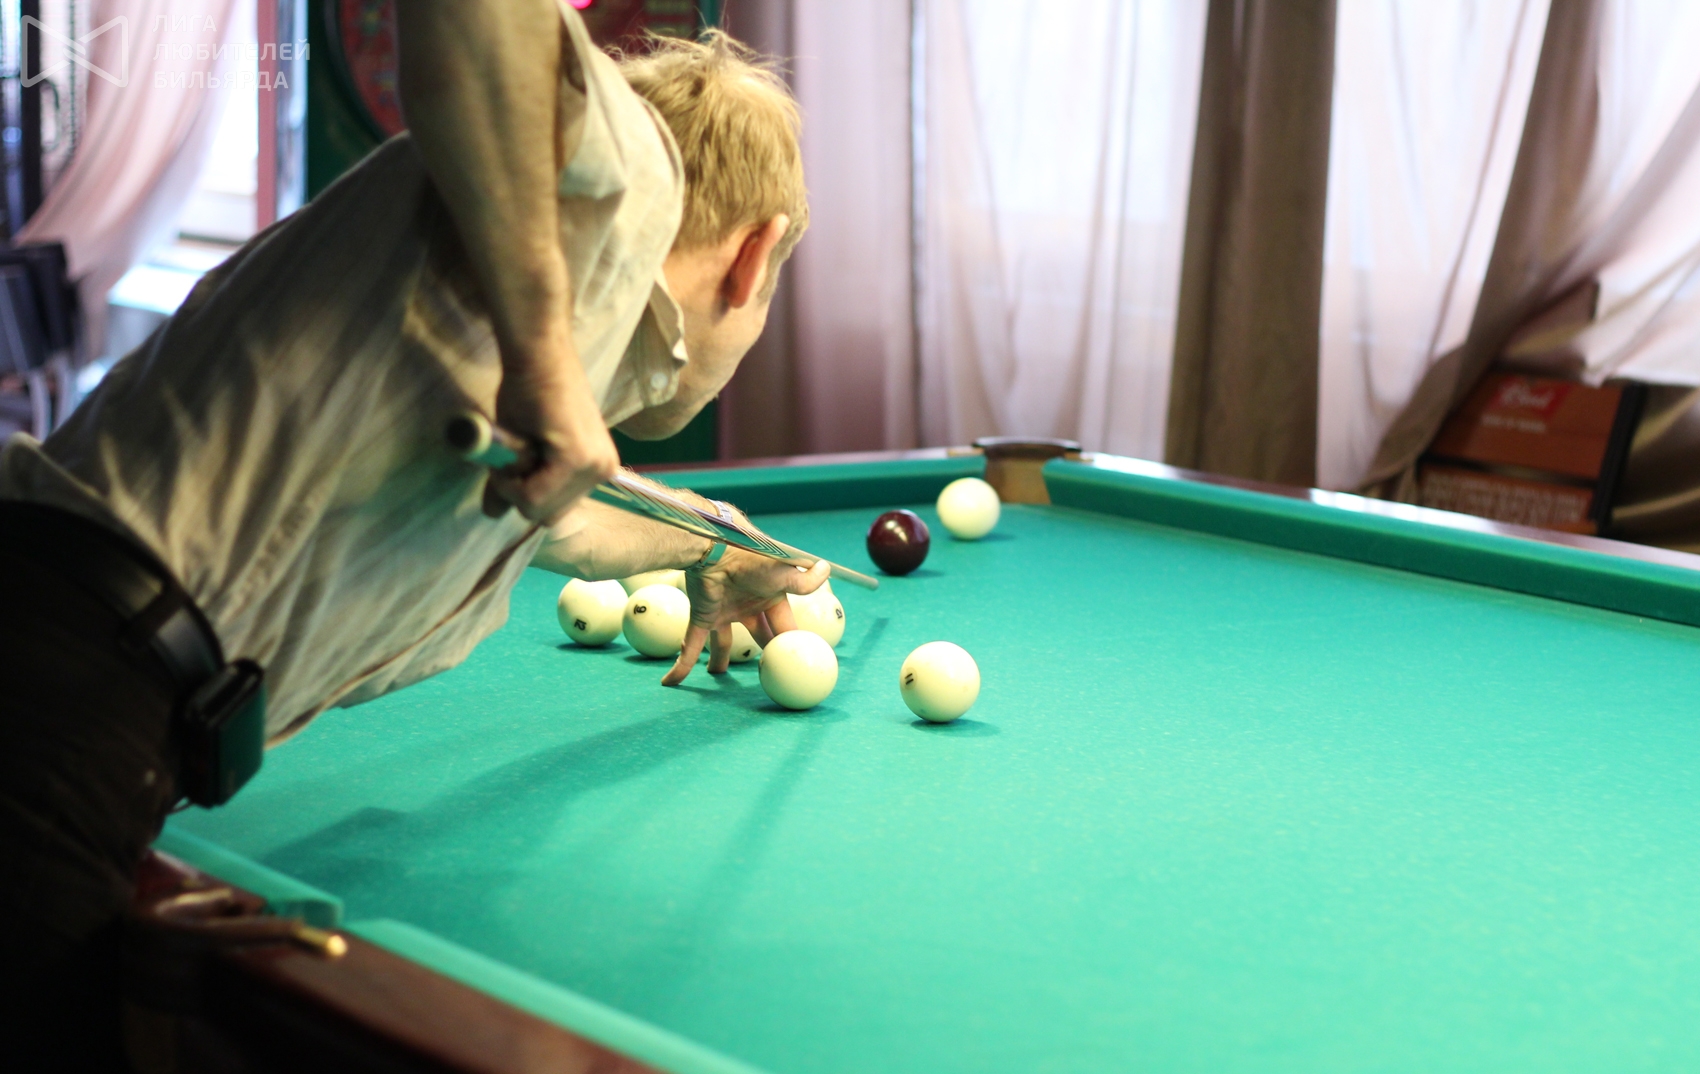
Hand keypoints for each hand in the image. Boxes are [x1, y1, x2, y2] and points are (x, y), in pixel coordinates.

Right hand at [482, 328, 619, 522]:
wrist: (537, 355)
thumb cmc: (528, 393)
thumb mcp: (521, 449)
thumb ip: (512, 483)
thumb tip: (493, 515)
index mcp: (597, 469)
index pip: (554, 512)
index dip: (524, 492)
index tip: (517, 457)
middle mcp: (603, 471)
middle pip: (547, 516)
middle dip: (521, 491)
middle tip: (517, 450)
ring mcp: (594, 466)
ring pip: (538, 509)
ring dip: (515, 482)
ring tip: (522, 442)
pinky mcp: (577, 459)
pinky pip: (533, 496)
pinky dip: (511, 478)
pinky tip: (517, 444)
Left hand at [662, 549, 831, 685]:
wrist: (715, 545)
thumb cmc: (752, 558)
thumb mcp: (782, 572)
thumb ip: (804, 580)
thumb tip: (827, 569)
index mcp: (770, 596)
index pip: (785, 626)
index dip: (792, 644)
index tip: (801, 664)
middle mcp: (747, 606)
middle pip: (757, 637)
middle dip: (762, 656)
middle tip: (769, 677)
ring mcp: (723, 612)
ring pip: (724, 643)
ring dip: (720, 661)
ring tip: (719, 675)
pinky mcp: (700, 616)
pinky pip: (691, 646)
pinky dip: (682, 665)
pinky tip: (671, 681)